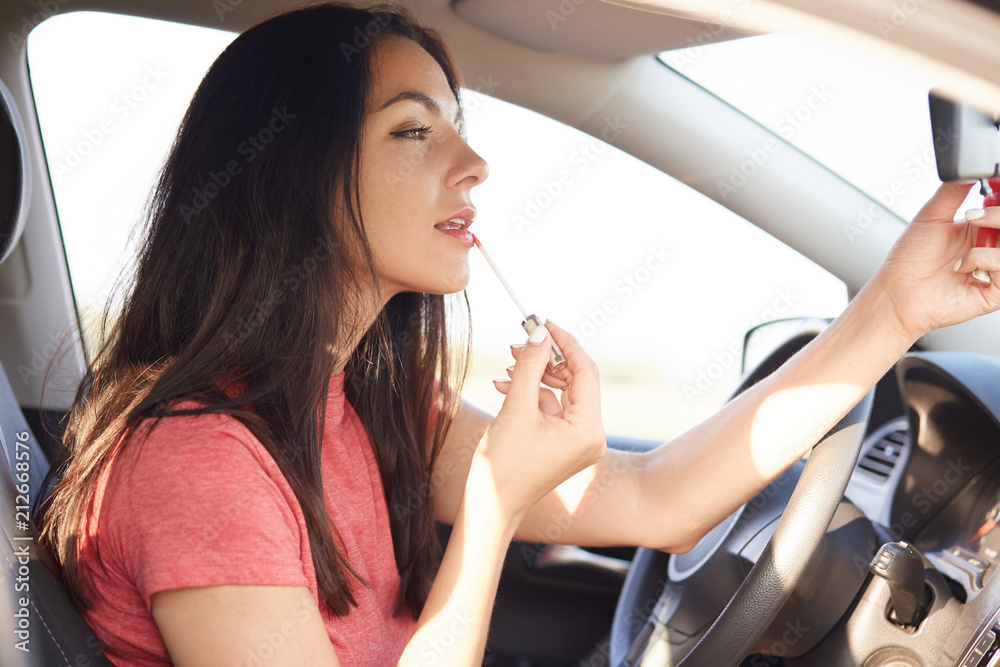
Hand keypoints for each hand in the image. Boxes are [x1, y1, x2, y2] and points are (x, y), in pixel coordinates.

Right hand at [473, 321, 605, 521]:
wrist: (490, 507)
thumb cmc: (502, 464)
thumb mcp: (516, 407)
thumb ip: (531, 366)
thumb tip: (541, 332)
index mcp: (588, 430)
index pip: (585, 371)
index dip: (564, 342)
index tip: (542, 322)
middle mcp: (592, 436)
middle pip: (576, 380)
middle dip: (546, 358)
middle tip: (519, 341)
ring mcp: (580, 442)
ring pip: (563, 391)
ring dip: (536, 374)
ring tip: (509, 363)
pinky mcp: (566, 444)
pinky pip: (554, 408)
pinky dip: (533, 393)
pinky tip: (507, 385)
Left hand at [872, 182, 999, 341]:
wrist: (895, 294)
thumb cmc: (909, 261)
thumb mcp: (930, 216)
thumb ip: (953, 190)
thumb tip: (969, 169)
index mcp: (982, 227)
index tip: (995, 180)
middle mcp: (992, 245)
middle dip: (999, 214)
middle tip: (972, 215)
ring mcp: (996, 268)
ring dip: (992, 233)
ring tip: (963, 245)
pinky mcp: (997, 290)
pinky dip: (985, 259)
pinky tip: (962, 267)